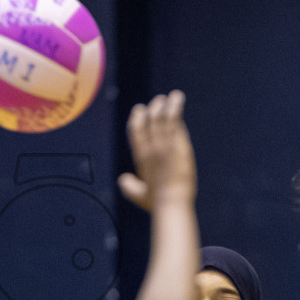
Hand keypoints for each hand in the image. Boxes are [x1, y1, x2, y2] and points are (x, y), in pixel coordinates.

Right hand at [118, 90, 195, 209]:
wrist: (171, 202)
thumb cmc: (157, 202)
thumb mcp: (139, 195)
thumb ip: (129, 186)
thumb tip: (122, 179)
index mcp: (140, 157)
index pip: (135, 131)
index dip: (137, 118)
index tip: (140, 110)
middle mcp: (150, 147)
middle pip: (148, 120)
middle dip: (153, 108)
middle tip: (159, 101)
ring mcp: (163, 144)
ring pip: (161, 117)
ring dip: (166, 105)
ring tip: (173, 96)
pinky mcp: (177, 144)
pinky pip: (174, 120)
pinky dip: (175, 107)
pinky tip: (177, 98)